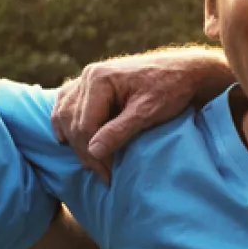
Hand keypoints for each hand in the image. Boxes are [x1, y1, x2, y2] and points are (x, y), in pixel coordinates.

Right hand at [50, 48, 233, 177]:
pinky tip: (67, 139)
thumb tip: (93, 152)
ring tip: (90, 163)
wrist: (184, 71)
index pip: (85, 126)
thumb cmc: (170, 89)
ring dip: (72, 141)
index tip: (108, 176)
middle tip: (103, 175)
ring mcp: (87, 78)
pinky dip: (65, 123)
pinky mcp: (90, 84)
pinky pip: (66, 104)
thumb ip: (119, 131)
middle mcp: (88, 75)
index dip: (94, 155)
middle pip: (72, 123)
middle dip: (85, 152)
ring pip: (63, 114)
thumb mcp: (148, 112)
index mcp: (99, 78)